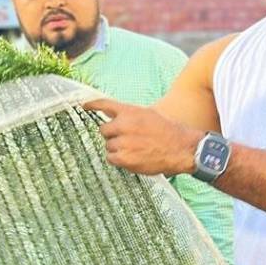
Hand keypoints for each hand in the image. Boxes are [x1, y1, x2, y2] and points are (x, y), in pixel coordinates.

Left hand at [86, 98, 201, 176]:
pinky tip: (133, 157)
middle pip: (103, 130)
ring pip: (108, 146)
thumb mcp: (148, 115)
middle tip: (128, 139)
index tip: (84, 106)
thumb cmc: (167, 132)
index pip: (105, 104)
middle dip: (112, 135)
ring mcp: (123, 142)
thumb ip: (129, 116)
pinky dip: (119, 160)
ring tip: (136, 149)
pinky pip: (111, 158)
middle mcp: (124, 125)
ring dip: (117, 148)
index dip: (93, 105)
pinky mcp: (124, 158)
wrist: (181, 148)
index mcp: (130, 111)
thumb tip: (111, 117)